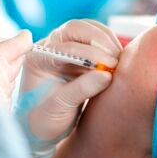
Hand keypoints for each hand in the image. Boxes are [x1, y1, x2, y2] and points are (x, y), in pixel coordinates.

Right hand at [0, 16, 32, 107]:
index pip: (18, 46)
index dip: (21, 39)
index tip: (22, 36)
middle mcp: (0, 81)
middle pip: (17, 61)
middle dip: (9, 56)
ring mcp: (4, 98)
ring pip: (11, 79)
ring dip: (2, 74)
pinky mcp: (4, 112)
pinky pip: (6, 95)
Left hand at [16, 19, 121, 157]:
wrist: (40, 128)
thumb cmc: (43, 121)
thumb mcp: (59, 109)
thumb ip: (80, 90)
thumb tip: (106, 75)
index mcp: (37, 58)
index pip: (66, 46)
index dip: (91, 54)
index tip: (110, 67)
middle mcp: (48, 47)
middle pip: (75, 28)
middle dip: (99, 40)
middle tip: (116, 59)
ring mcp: (62, 46)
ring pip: (87, 29)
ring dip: (107, 40)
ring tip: (119, 60)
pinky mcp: (77, 51)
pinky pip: (95, 38)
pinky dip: (108, 44)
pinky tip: (117, 60)